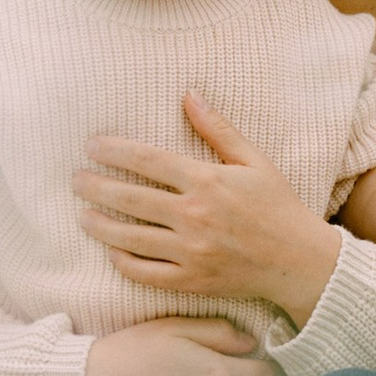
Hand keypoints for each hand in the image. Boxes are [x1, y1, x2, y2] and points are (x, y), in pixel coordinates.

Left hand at [76, 95, 339, 323]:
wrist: (299, 261)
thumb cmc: (278, 206)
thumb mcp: (254, 161)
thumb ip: (218, 129)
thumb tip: (189, 94)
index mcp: (207, 182)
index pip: (148, 161)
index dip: (114, 152)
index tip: (91, 146)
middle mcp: (194, 217)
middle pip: (130, 199)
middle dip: (96, 187)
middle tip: (76, 179)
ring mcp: (190, 252)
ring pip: (130, 238)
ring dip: (100, 225)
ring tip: (82, 214)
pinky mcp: (191, 280)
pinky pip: (145, 273)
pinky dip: (124, 262)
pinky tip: (112, 251)